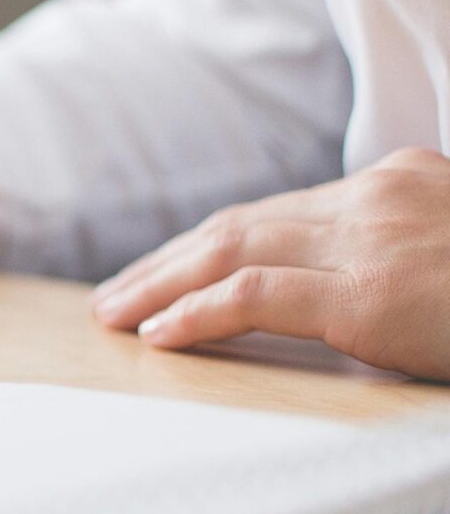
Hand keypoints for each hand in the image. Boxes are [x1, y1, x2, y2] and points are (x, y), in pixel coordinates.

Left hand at [91, 149, 449, 378]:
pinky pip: (255, 297)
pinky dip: (196, 313)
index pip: (279, 211)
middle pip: (242, 225)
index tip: (167, 268)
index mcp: (398, 180)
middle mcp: (375, 196)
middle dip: (167, 261)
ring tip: (114, 313)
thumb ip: (400, 251)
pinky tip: (158, 332)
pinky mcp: (369, 294)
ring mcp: (370, 240)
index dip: (209, 243)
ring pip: (232, 251)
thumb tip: (356, 289)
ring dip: (160, 284)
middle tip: (115, 293)